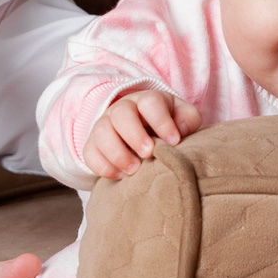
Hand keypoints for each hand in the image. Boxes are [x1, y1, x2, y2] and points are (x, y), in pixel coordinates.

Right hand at [82, 88, 202, 179]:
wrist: (143, 132)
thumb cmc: (167, 125)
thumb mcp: (182, 118)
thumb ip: (188, 120)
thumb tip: (180, 131)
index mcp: (147, 100)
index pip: (150, 102)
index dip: (162, 121)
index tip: (174, 141)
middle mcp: (122, 109)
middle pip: (121, 114)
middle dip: (134, 134)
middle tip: (148, 153)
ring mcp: (105, 125)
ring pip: (101, 132)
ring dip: (116, 153)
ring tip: (133, 170)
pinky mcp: (93, 144)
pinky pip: (89, 153)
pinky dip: (102, 166)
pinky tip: (119, 176)